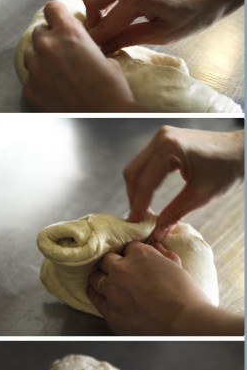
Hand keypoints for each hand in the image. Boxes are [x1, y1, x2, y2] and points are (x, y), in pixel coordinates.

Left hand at [22, 1, 133, 114]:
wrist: (105, 119)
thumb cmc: (112, 89)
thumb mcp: (106, 57)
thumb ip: (86, 47)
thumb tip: (82, 50)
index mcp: (69, 32)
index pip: (51, 8)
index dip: (57, 14)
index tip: (60, 20)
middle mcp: (48, 45)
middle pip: (39, 31)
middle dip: (49, 38)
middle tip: (62, 51)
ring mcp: (35, 68)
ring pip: (30, 53)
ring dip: (41, 58)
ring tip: (58, 71)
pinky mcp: (29, 88)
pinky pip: (30, 77)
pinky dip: (39, 81)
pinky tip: (55, 90)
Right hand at [83, 0, 218, 51]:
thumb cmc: (194, 16)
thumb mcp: (162, 34)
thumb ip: (128, 39)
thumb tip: (104, 48)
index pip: (106, 22)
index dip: (96, 40)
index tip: (91, 50)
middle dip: (92, 16)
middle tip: (102, 32)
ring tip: (112, 16)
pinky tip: (130, 3)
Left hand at [87, 238, 208, 333]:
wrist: (185, 324)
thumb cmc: (186, 295)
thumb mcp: (176, 265)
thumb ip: (161, 254)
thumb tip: (155, 246)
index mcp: (140, 254)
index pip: (127, 248)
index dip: (131, 255)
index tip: (133, 261)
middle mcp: (122, 270)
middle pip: (106, 260)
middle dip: (113, 264)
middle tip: (119, 271)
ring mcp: (114, 291)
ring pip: (96, 278)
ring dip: (101, 278)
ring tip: (107, 282)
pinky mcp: (111, 312)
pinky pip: (95, 299)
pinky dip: (96, 295)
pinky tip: (99, 294)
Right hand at [124, 124, 243, 232]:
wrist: (240, 151)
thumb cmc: (226, 170)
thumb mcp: (200, 195)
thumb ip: (175, 213)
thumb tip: (157, 233)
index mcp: (169, 148)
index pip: (144, 182)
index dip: (138, 206)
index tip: (134, 226)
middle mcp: (161, 138)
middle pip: (133, 172)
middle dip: (134, 198)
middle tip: (139, 220)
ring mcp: (162, 136)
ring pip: (137, 167)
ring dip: (138, 190)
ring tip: (144, 212)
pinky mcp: (165, 140)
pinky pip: (147, 162)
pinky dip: (145, 180)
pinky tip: (150, 197)